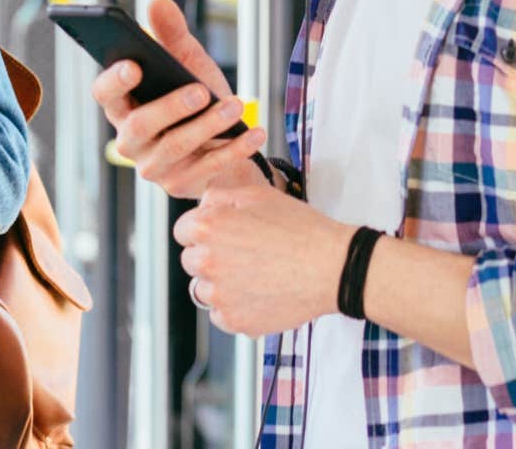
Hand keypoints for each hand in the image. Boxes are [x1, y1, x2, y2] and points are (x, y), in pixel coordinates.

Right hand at [91, 0, 266, 198]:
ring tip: (236, 106)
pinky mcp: (181, 185)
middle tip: (201, 90)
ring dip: (207, 126)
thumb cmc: (199, 102)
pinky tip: (254, 131)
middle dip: (170, 106)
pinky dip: (234, 149)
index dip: (114, 82)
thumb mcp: (189, 66)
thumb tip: (158, 2)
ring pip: (174, 147)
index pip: (104, 95)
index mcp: (123, 107)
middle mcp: (130, 140)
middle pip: (139, 125)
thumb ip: (172, 36)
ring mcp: (154, 167)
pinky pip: (207, 168)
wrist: (226, 146)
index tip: (134, 65)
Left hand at [174, 181, 355, 336]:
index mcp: (208, 227)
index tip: (220, 236)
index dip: (202, 230)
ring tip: (253, 277)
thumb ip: (220, 197)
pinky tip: (258, 295)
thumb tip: (203, 205)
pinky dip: (235, 309)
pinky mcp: (235, 320)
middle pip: (191, 261)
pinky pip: (221, 316)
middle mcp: (207, 261)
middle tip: (243, 256)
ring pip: (204, 290)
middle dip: (211, 256)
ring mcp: (220, 295)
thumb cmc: (301, 229)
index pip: (183, 231)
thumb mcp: (258, 195)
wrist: (333, 267)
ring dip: (221, 285)